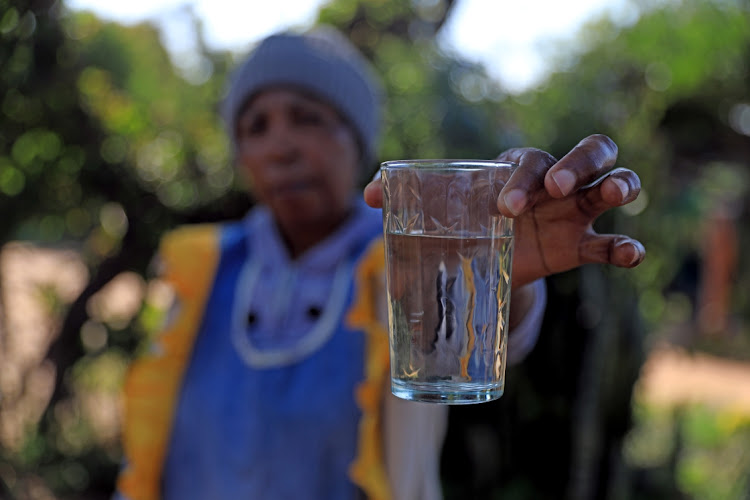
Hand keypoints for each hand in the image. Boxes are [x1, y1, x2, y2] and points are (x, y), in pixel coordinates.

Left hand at [364, 134, 645, 287]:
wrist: (482, 261)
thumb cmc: (460, 224)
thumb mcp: (436, 212)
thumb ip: (405, 199)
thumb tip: (365, 195)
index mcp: (515, 170)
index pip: (528, 160)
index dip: (522, 177)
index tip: (503, 208)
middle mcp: (552, 184)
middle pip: (587, 153)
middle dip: (577, 165)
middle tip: (556, 191)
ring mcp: (573, 213)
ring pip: (612, 185)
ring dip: (618, 185)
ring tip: (614, 195)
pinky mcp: (580, 246)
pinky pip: (610, 242)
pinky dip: (626, 247)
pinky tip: (629, 254)